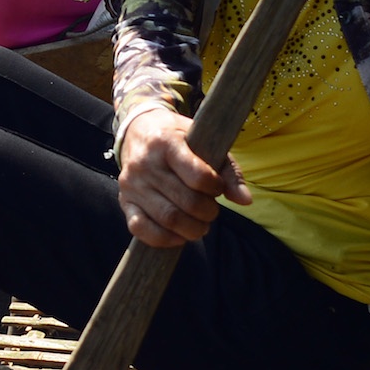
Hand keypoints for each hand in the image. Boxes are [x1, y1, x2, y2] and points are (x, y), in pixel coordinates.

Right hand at [117, 106, 246, 245]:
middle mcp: (145, 163)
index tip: (217, 187)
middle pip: (186, 202)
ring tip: (200, 226)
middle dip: (207, 213)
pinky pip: (140, 229)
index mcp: (167, 143)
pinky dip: (164, 239)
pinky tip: (179, 236)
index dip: (215, 187)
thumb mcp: (205, 143)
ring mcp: (132, 184)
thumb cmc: (180, 139)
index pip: (198, 176)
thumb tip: (245, 201)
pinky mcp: (124, 201)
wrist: (139, 130)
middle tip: (212, 211)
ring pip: (167, 218)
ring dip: (192, 229)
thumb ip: (228, 171)